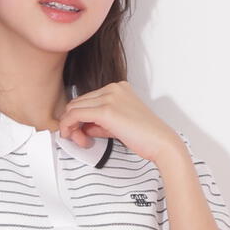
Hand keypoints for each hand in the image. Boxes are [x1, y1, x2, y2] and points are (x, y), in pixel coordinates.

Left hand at [56, 80, 181, 164]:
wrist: (161, 142)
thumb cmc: (145, 136)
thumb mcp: (119, 124)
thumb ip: (100, 123)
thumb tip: (82, 127)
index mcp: (118, 88)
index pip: (87, 99)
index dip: (80, 117)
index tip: (82, 133)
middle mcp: (113, 88)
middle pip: (78, 101)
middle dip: (72, 121)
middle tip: (79, 139)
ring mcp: (109, 97)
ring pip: (73, 107)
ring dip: (70, 125)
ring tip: (80, 141)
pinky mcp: (105, 110)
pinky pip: (75, 115)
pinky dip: (68, 126)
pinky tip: (72, 137)